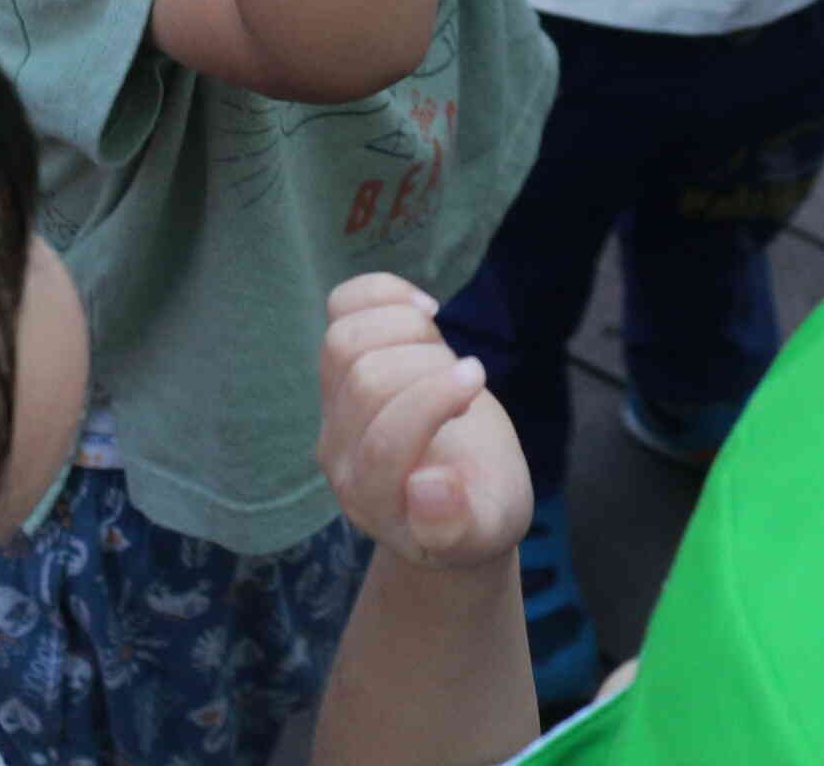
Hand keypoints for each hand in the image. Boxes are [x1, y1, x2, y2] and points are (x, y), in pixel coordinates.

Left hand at [316, 276, 533, 570]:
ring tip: (444, 350)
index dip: (432, 400)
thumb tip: (426, 488)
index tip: (477, 378)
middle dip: (430, 363)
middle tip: (469, 376)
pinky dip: (381, 293)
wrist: (458, 492)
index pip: (385, 441)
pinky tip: (423, 309)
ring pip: (344, 340)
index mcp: (374, 500)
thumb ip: (458, 525)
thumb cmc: (479, 509)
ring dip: (406, 328)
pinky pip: (340, 309)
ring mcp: (333, 410)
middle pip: (366, 381)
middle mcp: (340, 456)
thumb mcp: (490, 530)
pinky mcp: (340, 368)